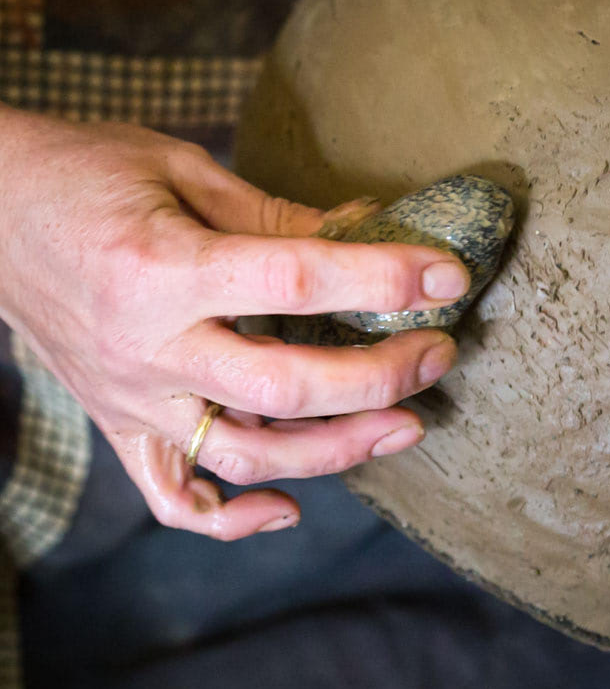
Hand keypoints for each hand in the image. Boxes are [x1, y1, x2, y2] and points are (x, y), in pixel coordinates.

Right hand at [0, 107, 468, 539]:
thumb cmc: (83, 171)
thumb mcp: (180, 169)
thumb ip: (274, 214)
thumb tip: (368, 231)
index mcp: (162, 266)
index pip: (296, 280)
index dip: (383, 280)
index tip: (446, 277)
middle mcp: (146, 345)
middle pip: (285, 386)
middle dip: (379, 377)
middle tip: (438, 353)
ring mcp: (128, 396)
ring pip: (246, 454)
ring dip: (337, 451)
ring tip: (406, 426)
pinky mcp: (116, 422)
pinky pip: (172, 496)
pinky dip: (231, 518)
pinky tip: (289, 506)